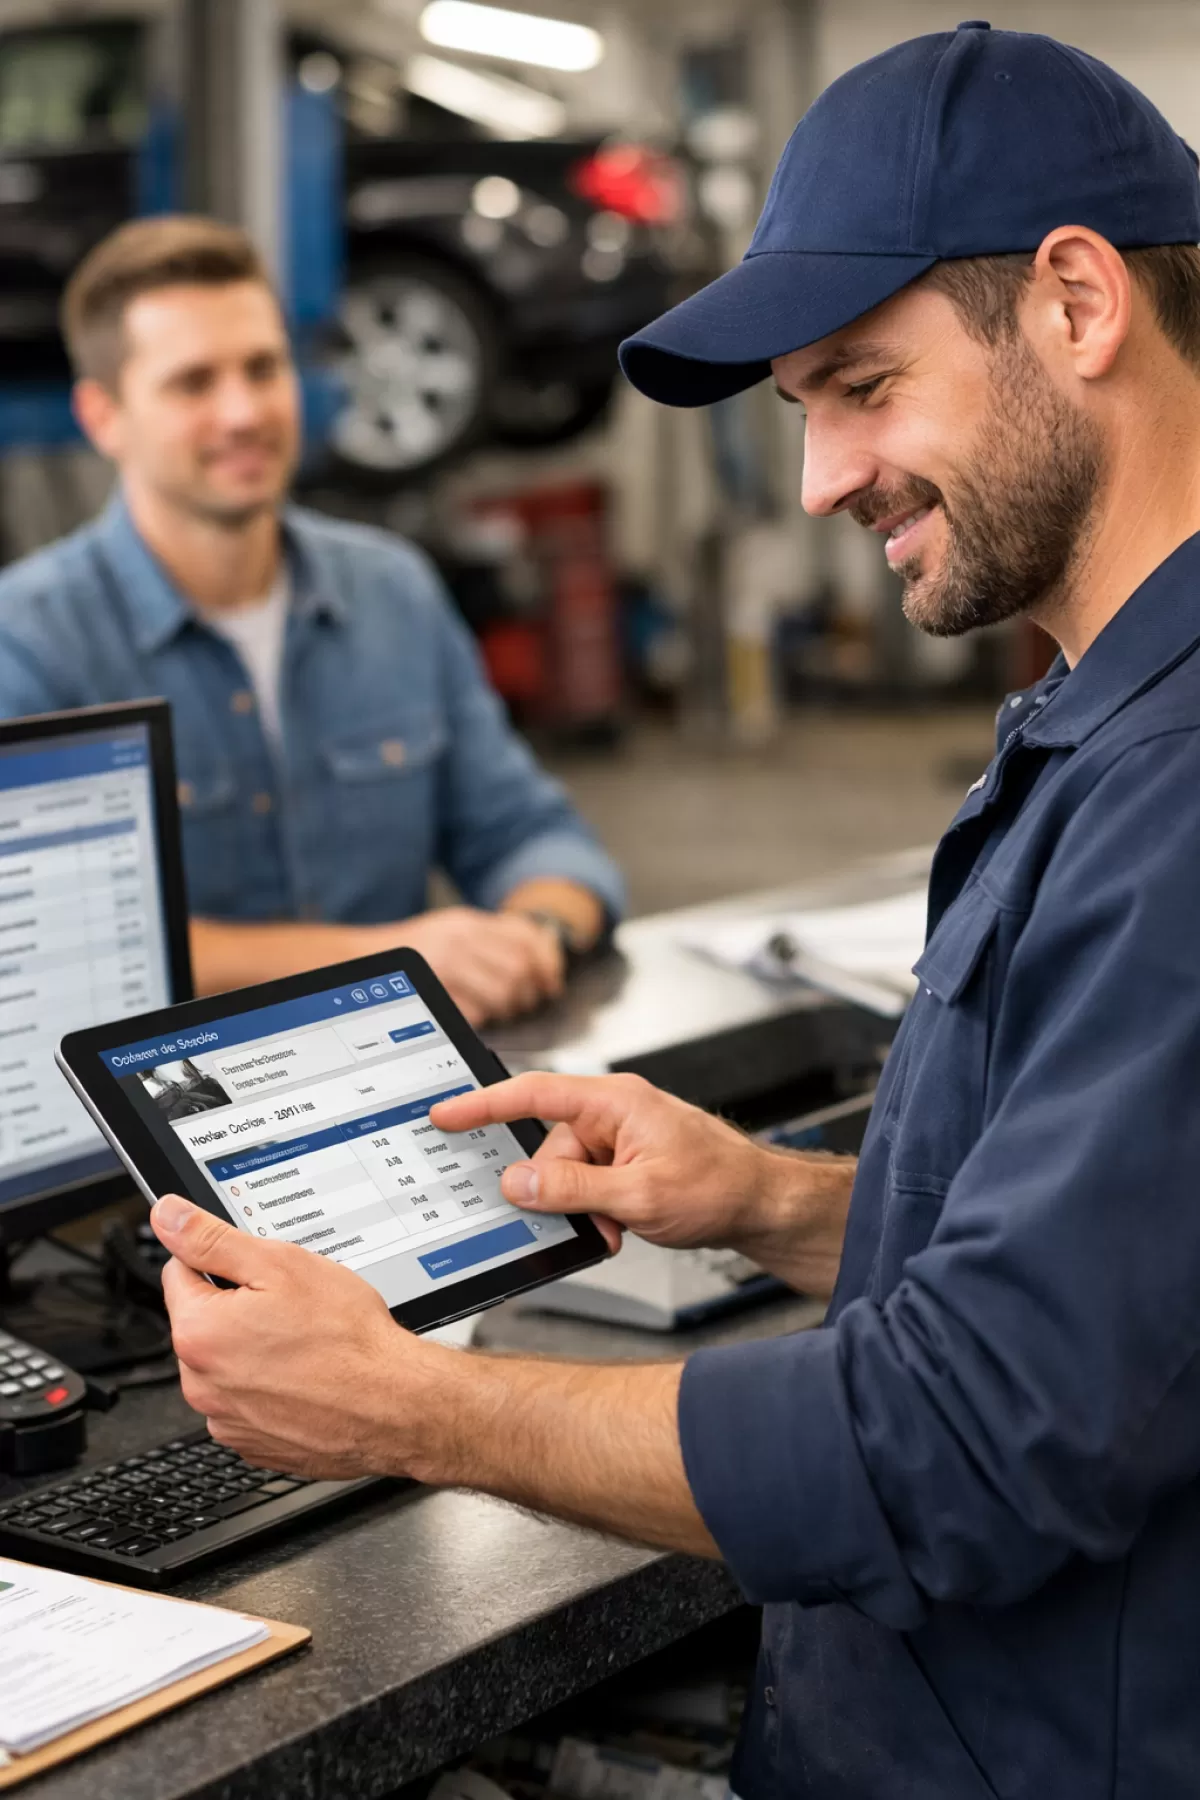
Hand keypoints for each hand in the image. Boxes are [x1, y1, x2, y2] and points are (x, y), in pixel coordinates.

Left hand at [151, 1195, 444, 1479]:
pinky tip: (307, 1378)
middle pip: (203, 1322)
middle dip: (238, 1308)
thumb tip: (167, 1216)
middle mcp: (200, 1384)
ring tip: (304, 1344)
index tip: (258, 1272)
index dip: (223, 1262)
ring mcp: (226, 1420)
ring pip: (226, 1365)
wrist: (392, 1404)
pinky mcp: (252, 1444)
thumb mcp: (279, 1265)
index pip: (180, 1272)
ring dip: (253, 1352)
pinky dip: (271, 1389)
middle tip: (291, 1306)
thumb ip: (212, 1239)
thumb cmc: (344, 1336)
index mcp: (197, 1332)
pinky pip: (248, 1402)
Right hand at [387, 906, 563, 1025]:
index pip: (527, 938)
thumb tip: (540, 964)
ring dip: (508, 1009)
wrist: (362, 958)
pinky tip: (474, 1016)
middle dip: (528, 993)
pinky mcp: (434, 991)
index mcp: (468, 922)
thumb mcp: (453, 930)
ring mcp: (445, 964)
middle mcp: (459, 938)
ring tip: (499, 1013)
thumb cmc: (412, 951)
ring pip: (503, 992)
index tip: (550, 983)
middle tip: (523, 1004)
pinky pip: (476, 1013)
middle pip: (520, 968)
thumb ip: (492, 939)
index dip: (547, 965)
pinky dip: (482, 1020)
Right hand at [432, 1072, 779, 1256]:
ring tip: (618, 1227)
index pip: (533, 1094)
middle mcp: (614, 1110)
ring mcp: (622, 1134)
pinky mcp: (628, 1157)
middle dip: (557, 1190)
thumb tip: (517, 1182)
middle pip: (549, 1146)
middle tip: (587, 1221)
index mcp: (614, 1101)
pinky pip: (589, 1180)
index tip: (445, 1114)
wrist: (763, 1204)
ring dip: (582, 1206)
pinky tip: (622, 1225)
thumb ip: (571, 1189)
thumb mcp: (638, 1197)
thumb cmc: (719, 1186)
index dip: (482, 1104)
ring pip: (568, 1171)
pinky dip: (596, 1207)